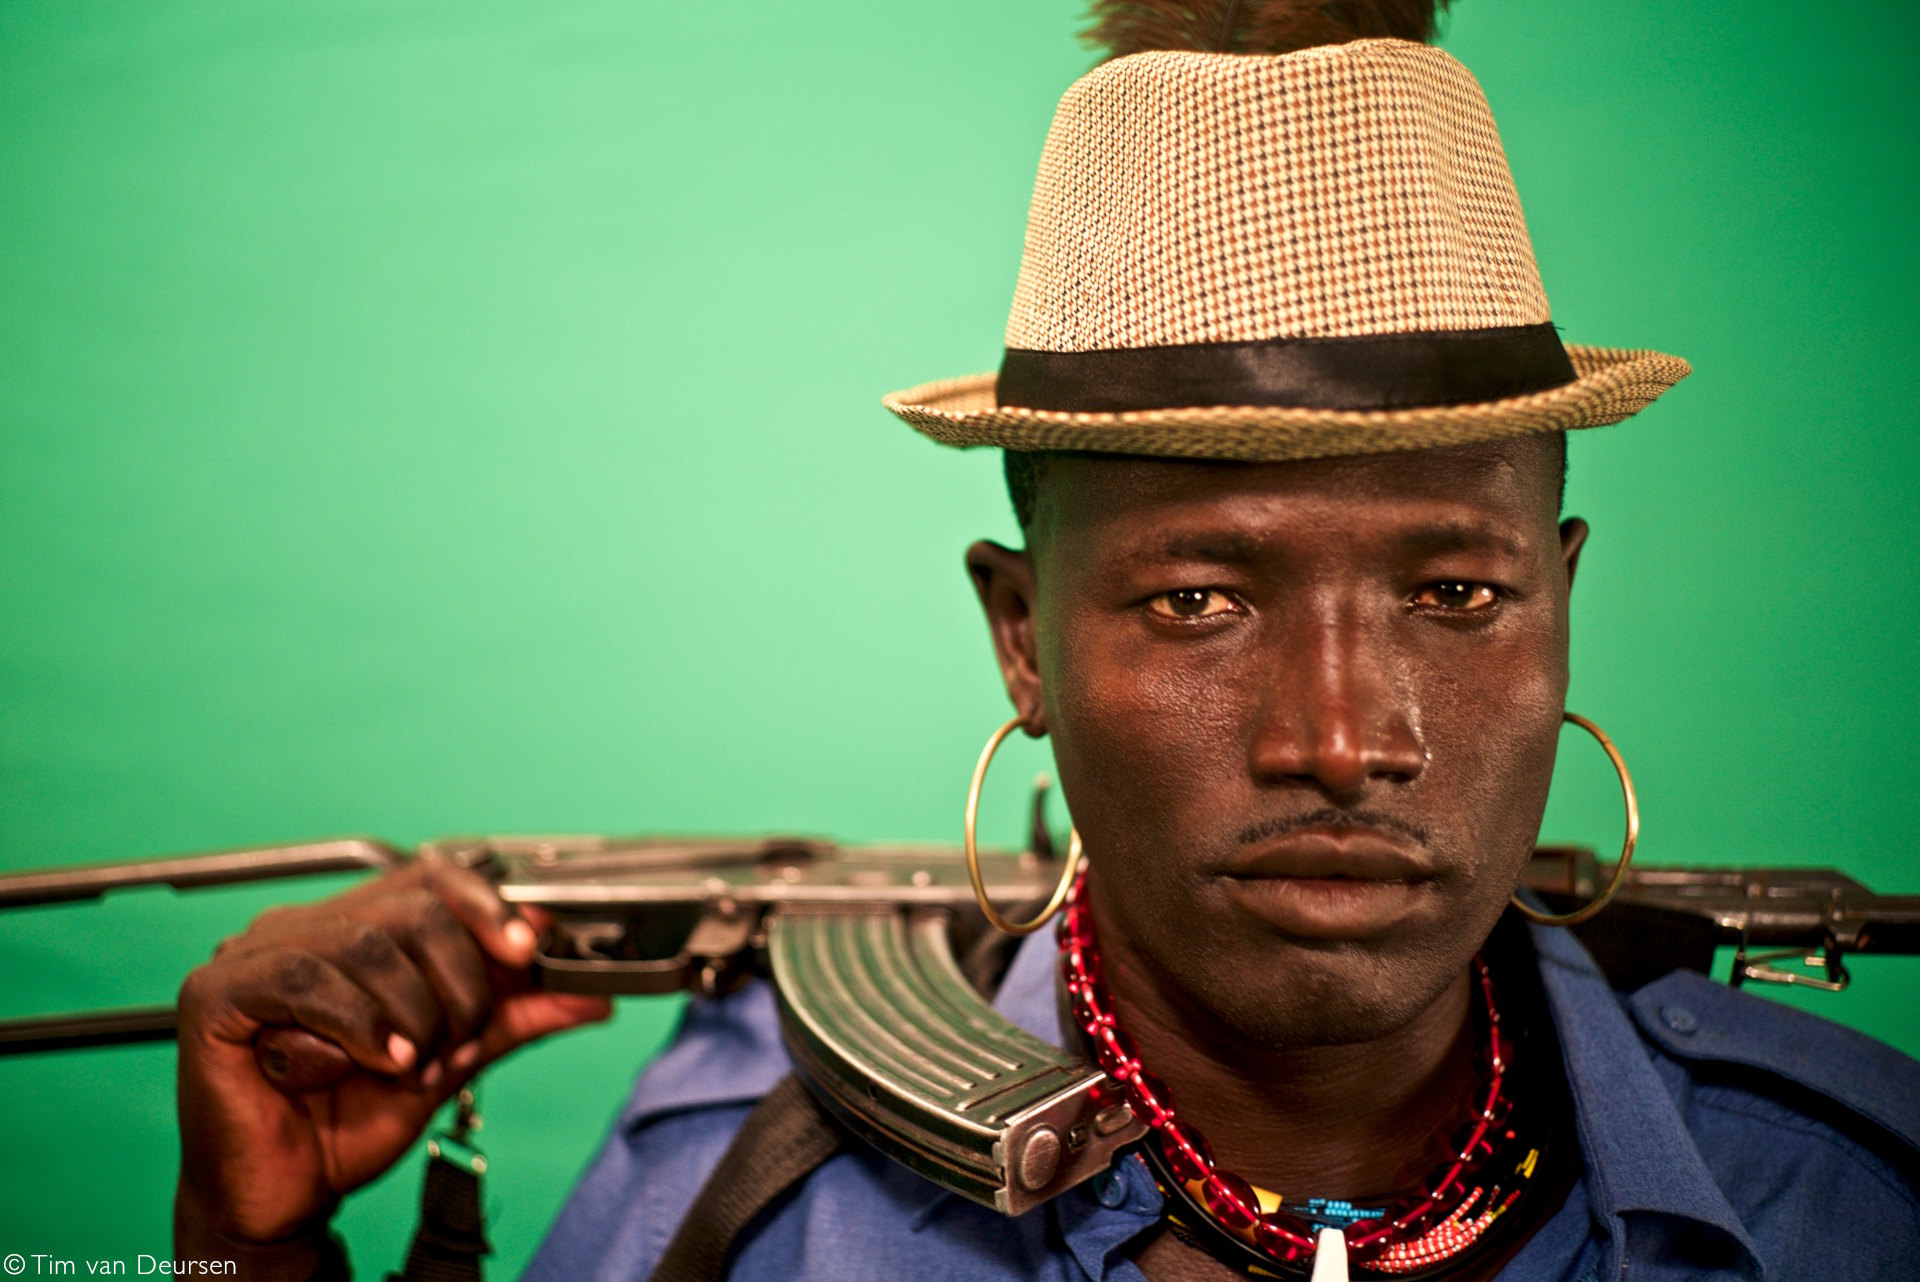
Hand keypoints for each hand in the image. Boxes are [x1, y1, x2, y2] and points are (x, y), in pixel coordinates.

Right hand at [173, 851, 610, 1254]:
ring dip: (409, 1014)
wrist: (286, 1195)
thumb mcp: (452, 1058)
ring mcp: (255, 954)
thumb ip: (514, 1017)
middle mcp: (305, 927)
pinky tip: (374, 1060)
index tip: (525, 950)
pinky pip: (304, 979)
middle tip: (455, 1045)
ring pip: (365, 943)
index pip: (430, 878)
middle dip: (456, 984)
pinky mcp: (218, 993)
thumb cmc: (349, 1121)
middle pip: (412, 910)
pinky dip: (356, 1023)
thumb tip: (592, 992)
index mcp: (355, 927)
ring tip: (410, 1066)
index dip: (486, 905)